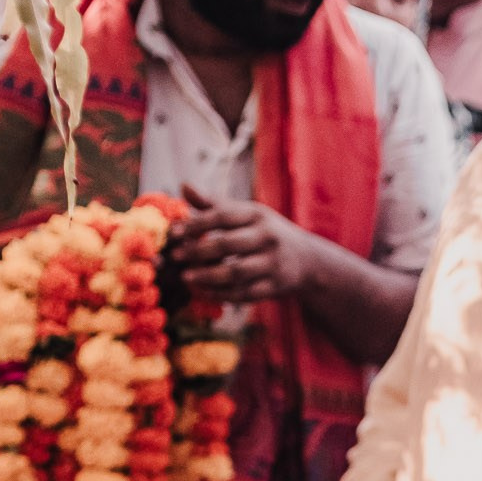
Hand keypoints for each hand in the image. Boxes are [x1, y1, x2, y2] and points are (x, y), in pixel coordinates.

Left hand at [168, 190, 312, 304]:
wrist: (307, 261)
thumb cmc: (267, 232)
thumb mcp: (247, 214)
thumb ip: (214, 204)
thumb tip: (183, 186)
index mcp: (257, 215)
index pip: (222, 216)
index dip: (196, 224)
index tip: (174, 233)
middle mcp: (267, 237)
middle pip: (227, 245)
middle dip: (198, 251)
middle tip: (175, 257)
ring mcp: (272, 264)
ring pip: (235, 272)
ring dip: (207, 276)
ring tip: (186, 277)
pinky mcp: (274, 287)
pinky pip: (244, 293)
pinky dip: (221, 294)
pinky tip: (203, 291)